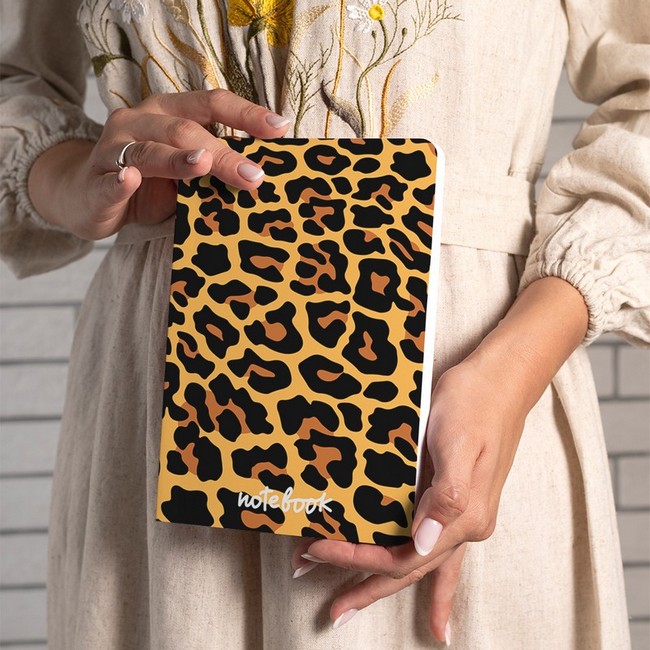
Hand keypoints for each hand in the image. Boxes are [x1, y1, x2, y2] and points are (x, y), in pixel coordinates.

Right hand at [28, 90, 290, 238]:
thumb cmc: (148, 183)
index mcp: (170, 112)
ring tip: (204, 164)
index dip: (246, 114)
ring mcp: (116, 148)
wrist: (88, 195)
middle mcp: (142, 120)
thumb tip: (261, 179)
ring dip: (179, 159)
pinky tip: (130, 180)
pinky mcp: (97, 178)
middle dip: (224, 152)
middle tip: (253, 176)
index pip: (212, 104)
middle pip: (186, 129)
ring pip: (150, 150)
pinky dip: (120, 179)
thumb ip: (213, 168)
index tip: (280, 128)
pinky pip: (111, 176)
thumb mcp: (185, 172)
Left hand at [290, 278, 588, 639]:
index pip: (402, 555)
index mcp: (463, 517)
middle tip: (332, 612)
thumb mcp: (457, 443)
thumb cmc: (475, 404)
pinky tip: (436, 613)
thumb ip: (445, 495)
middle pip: (408, 570)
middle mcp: (465, 525)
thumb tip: (425, 543)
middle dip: (366, 587)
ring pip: (420, 565)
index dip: (357, 558)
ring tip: (354, 603)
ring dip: (385, 583)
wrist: (500, 381)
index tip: (317, 549)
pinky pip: (441, 553)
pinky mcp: (456, 501)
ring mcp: (463, 516)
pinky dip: (435, 584)